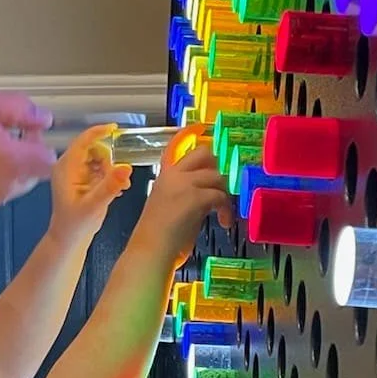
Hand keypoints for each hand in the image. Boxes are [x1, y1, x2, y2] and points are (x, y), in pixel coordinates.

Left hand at [47, 125, 130, 248]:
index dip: (98, 133)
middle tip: (119, 179)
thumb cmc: (75, 224)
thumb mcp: (94, 205)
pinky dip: (110, 175)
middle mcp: (69, 166)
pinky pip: (100, 168)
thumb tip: (126, 168)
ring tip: (121, 188)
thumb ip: (110, 186)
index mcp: (66, 168)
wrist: (69, 239)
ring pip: (99, 158)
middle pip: (94, 149)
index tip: (114, 129)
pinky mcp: (83, 178)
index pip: (83, 142)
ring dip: (112, 170)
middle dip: (110, 161)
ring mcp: (76, 172)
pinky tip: (117, 190)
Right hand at [134, 138, 232, 263]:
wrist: (150, 251)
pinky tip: (223, 222)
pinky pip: (220, 195)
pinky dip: (226, 209)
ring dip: (226, 195)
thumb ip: (185, 197)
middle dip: (218, 167)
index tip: (199, 127)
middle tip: (221, 186)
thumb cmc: (156, 239)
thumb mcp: (168, 209)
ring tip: (224, 214)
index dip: (188, 133)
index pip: (174, 146)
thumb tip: (205, 200)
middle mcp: (173, 175)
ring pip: (217, 176)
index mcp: (164, 177)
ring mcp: (183, 184)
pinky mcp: (194, 197)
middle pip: (204, 153)